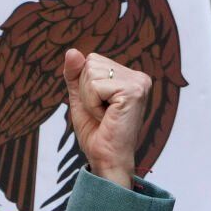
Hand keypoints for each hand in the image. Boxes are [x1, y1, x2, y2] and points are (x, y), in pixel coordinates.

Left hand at [62, 49, 151, 188]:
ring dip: (89, 99)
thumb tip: (71, 50)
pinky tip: (107, 117)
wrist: (106, 159)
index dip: (85, 86)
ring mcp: (138, 83)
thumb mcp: (81, 98)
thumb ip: (75, 74)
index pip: (92, 60)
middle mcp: (139, 77)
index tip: (99, 107)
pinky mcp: (133, 91)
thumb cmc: (97, 133)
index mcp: (130, 76)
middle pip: (91, 63)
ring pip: (91, 73)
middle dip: (86, 91)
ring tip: (104, 116)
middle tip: (102, 113)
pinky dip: (93, 104)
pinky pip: (95, 86)